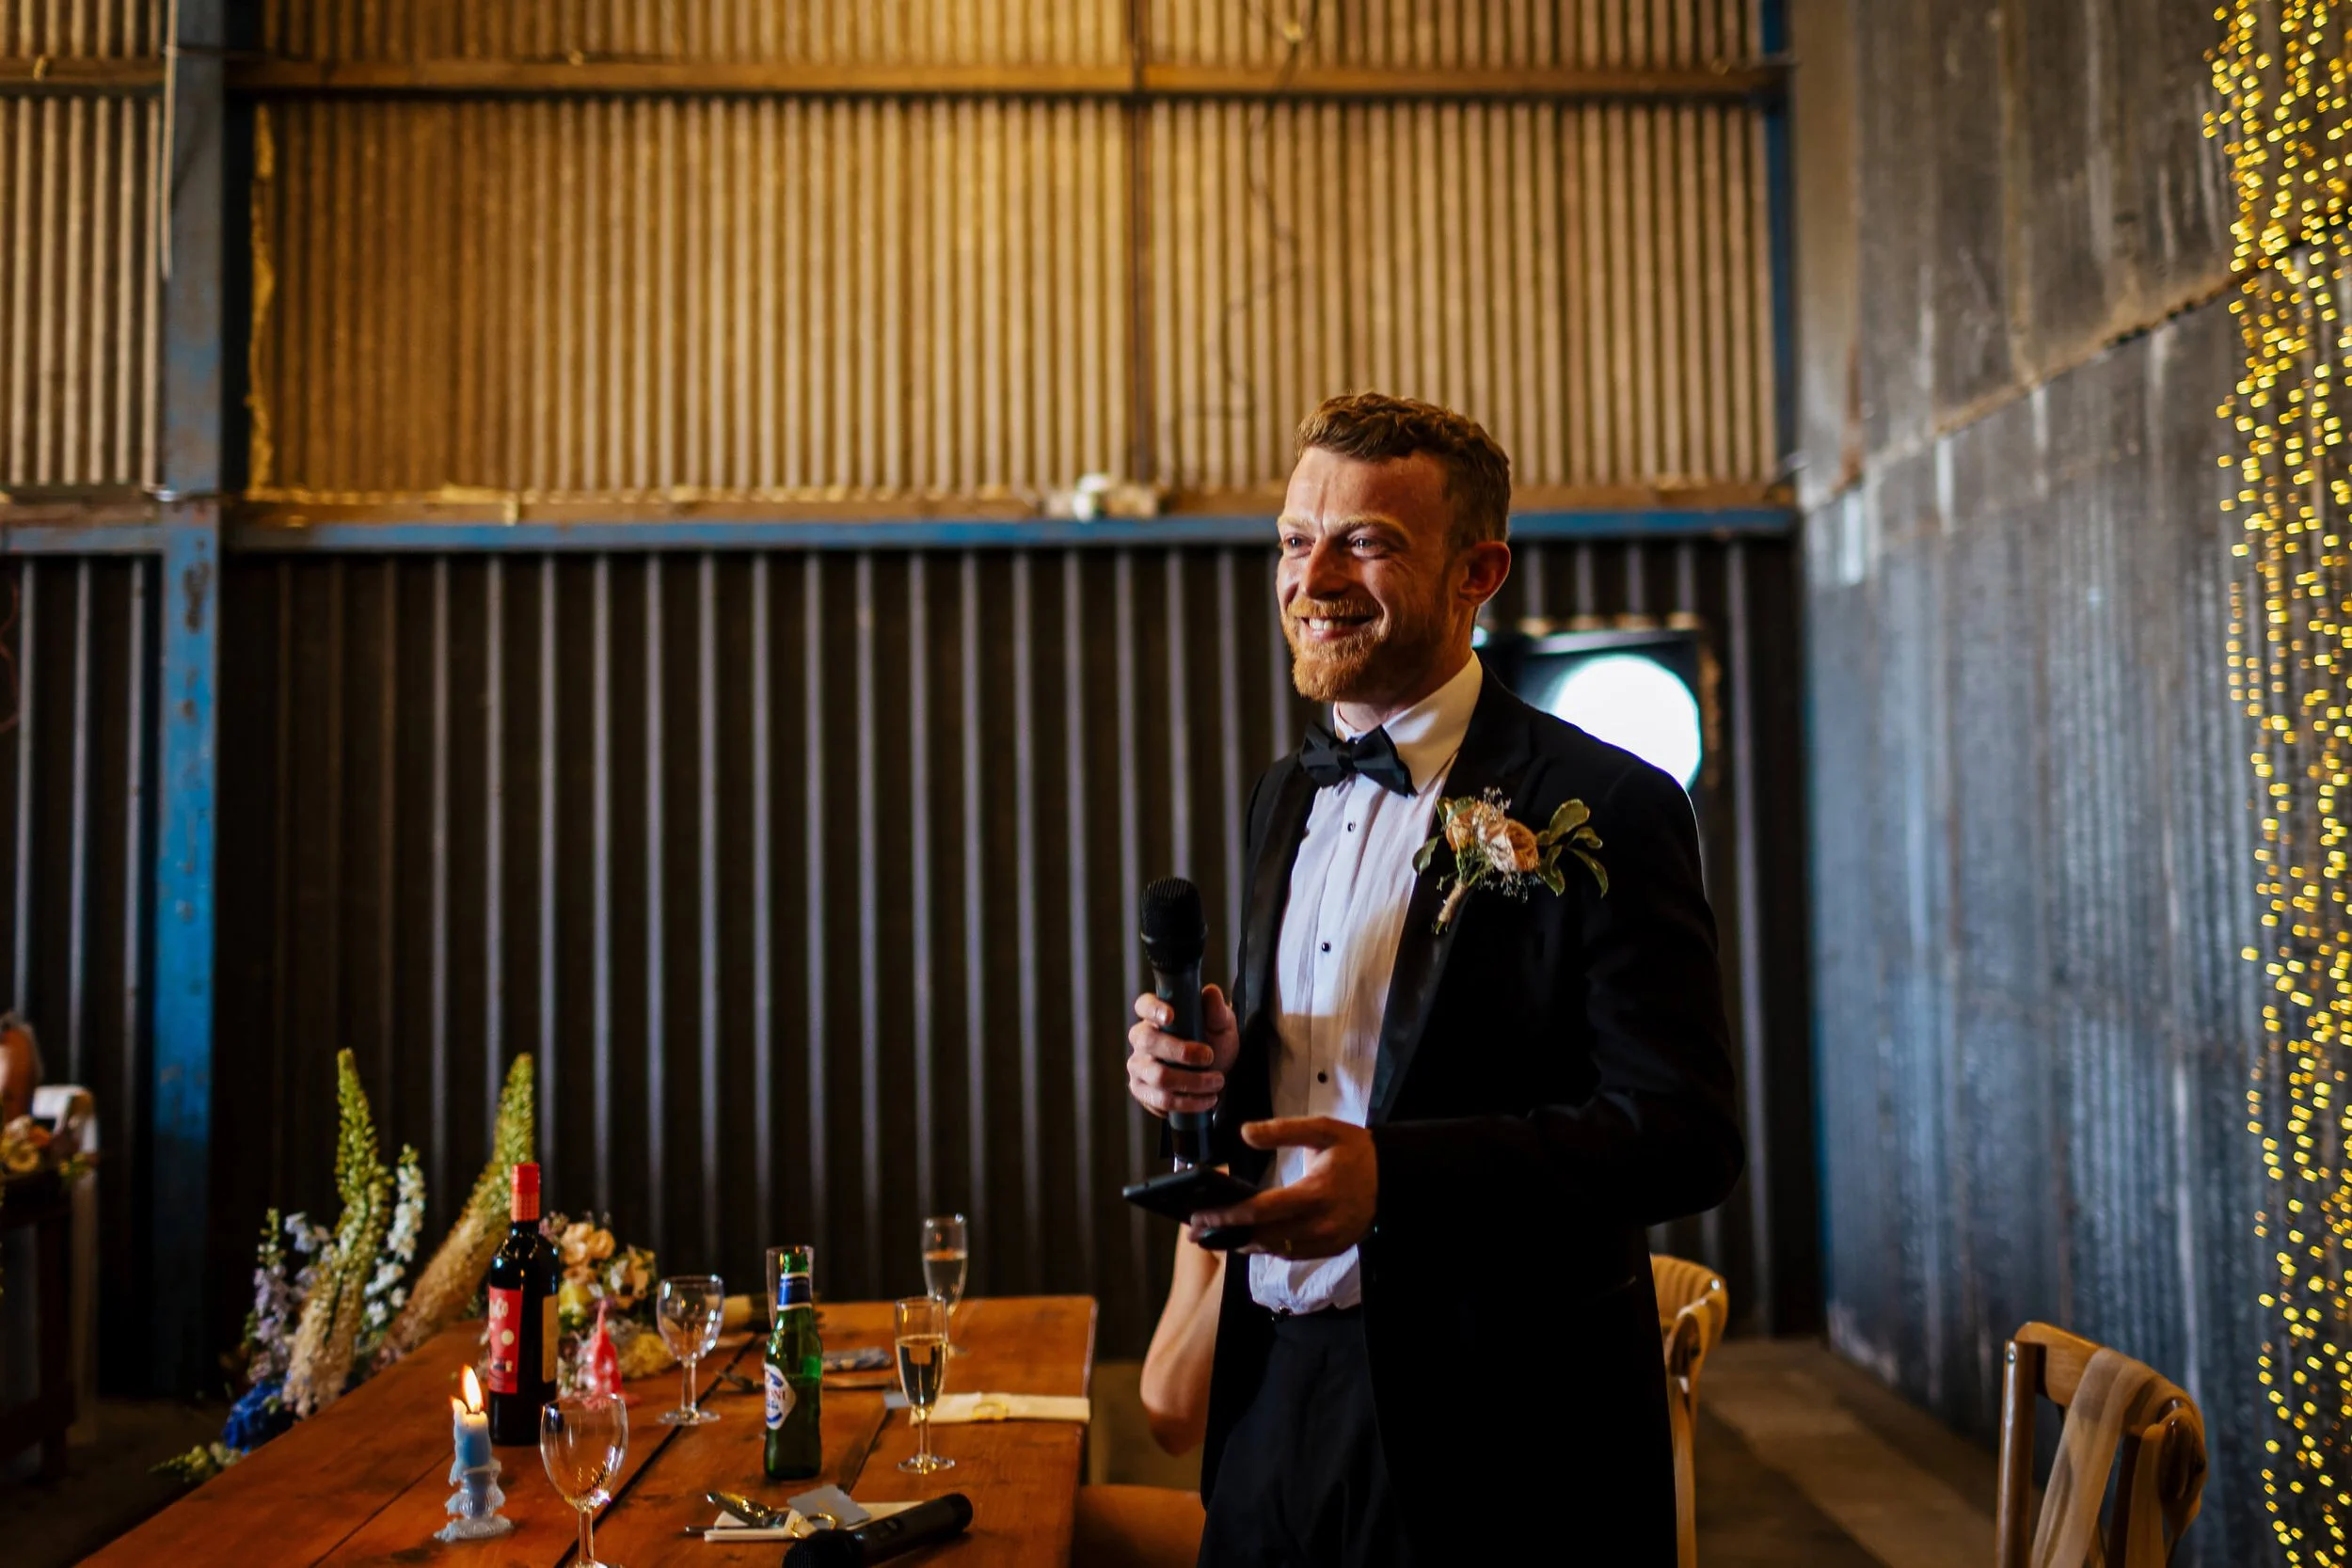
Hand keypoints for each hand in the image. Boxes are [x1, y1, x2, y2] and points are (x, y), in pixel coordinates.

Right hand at [1125, 986, 1239, 1117]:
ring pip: (1158, 1076)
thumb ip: (1217, 1011)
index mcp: (1156, 1016)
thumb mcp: (1222, 1026)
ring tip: (1217, 1082)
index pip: (1144, 1005)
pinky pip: (1160, 1100)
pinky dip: (1188, 1103)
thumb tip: (1210, 992)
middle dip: (1182, 1052)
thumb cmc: (1214, 1042)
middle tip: (1210, 1057)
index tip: (1171, 1016)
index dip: (1153, 1009)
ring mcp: (1138, 1066)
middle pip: (1148, 1042)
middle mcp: (1141, 1039)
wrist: (1215, 1075)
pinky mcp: (1141, 1091)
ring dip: (1192, 1082)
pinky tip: (1206, 1100)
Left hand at [1188, 1117, 1377, 1260]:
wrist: (1394, 1177)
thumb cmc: (1356, 1150)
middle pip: (1264, 1236)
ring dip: (1243, 1245)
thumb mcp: (1323, 1129)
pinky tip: (1247, 1240)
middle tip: (1194, 1230)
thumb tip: (1244, 1133)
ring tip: (1213, 1236)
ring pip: (1276, 1250)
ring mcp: (1328, 1241)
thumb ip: (1282, 1130)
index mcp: (1317, 1192)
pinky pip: (1292, 1254)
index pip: (1263, 1210)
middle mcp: (1321, 1223)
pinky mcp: (1332, 1248)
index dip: (1230, 1215)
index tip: (1201, 1214)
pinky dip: (1267, 1248)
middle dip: (1226, 1234)